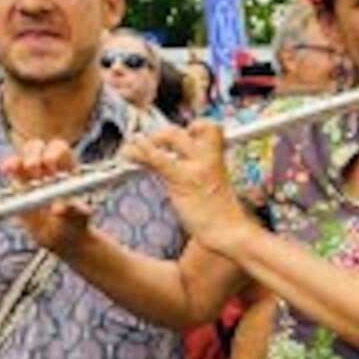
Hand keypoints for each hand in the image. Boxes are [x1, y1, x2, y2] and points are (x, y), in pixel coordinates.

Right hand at [0, 139, 93, 254]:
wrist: (61, 238)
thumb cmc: (75, 223)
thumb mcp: (79, 218)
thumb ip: (74, 211)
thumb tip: (60, 208)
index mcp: (68, 169)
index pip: (59, 149)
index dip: (54, 154)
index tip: (50, 166)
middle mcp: (49, 168)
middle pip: (38, 148)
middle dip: (34, 154)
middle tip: (33, 168)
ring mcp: (32, 175)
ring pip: (21, 157)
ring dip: (19, 160)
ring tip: (16, 170)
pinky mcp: (18, 187)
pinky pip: (11, 172)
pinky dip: (8, 168)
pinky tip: (6, 170)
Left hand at [120, 120, 252, 255]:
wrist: (230, 231)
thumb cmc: (221, 216)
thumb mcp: (212, 189)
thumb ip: (197, 176)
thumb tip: (178, 173)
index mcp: (216, 159)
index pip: (210, 128)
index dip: (194, 127)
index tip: (182, 136)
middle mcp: (207, 158)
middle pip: (183, 131)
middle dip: (161, 135)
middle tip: (148, 146)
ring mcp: (195, 167)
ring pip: (170, 137)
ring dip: (146, 140)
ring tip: (130, 147)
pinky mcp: (182, 180)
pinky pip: (158, 159)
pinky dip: (140, 153)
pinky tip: (129, 154)